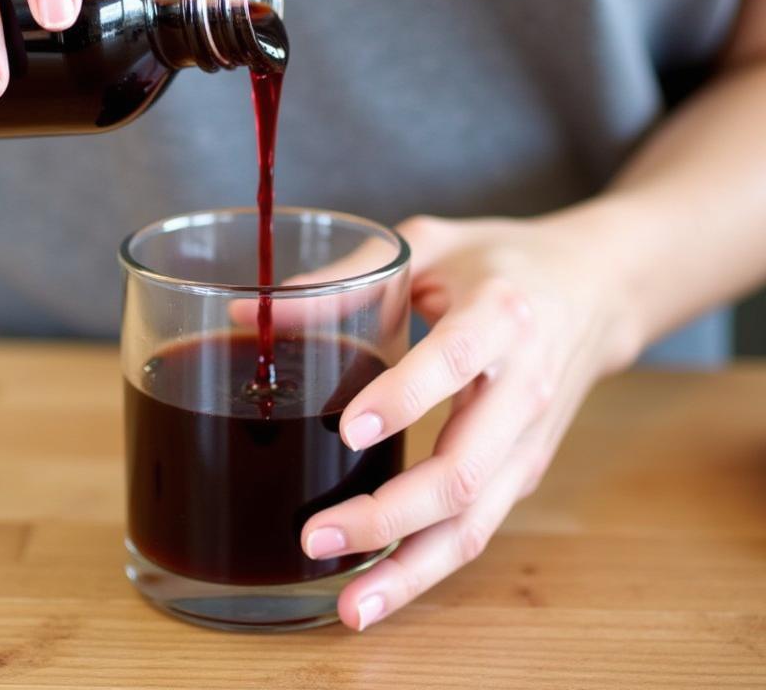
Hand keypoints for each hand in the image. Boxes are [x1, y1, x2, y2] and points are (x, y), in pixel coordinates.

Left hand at [300, 209, 641, 630]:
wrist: (596, 291)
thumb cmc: (501, 262)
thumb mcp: (430, 244)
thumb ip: (348, 276)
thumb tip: (251, 315)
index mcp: (500, 314)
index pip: (455, 360)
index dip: (404, 397)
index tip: (347, 431)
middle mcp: (523, 386)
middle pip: (463, 469)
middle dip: (388, 515)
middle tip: (314, 535)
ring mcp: (528, 439)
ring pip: (475, 522)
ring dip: (410, 569)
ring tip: (348, 605)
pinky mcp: (525, 470)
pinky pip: (478, 527)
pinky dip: (430, 564)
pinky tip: (382, 583)